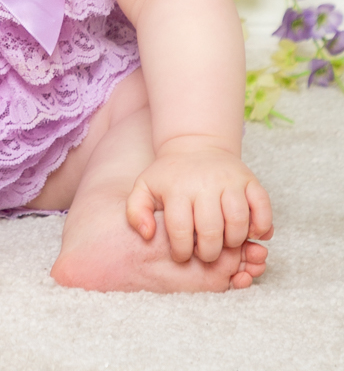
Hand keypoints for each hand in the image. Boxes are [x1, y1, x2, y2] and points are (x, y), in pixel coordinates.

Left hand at [125, 137, 273, 262]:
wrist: (195, 145)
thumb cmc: (169, 175)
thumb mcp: (144, 188)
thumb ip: (136, 211)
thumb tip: (147, 235)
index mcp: (177, 188)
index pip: (181, 230)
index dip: (182, 251)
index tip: (182, 254)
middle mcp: (205, 183)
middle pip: (212, 231)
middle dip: (209, 253)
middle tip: (206, 254)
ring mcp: (230, 180)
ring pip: (239, 222)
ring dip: (234, 242)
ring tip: (225, 244)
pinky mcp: (250, 180)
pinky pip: (263, 208)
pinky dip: (262, 226)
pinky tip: (251, 233)